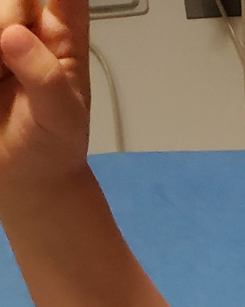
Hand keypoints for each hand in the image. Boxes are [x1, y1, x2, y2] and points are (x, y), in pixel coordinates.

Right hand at [0, 0, 89, 191]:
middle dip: (10, 17)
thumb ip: (46, 77)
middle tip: (9, 49)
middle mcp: (28, 26)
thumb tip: (13, 36)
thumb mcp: (62, 117)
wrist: (26, 176)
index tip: (29, 22)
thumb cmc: (54, 144)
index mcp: (63, 35)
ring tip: (0, 78)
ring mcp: (0, 36)